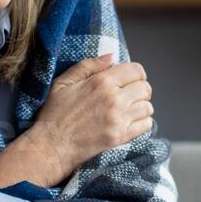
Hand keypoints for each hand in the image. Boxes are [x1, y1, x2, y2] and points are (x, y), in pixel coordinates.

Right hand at [29, 54, 153, 175]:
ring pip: (148, 107)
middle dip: (140, 89)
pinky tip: (130, 122)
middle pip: (145, 88)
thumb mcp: (64, 82)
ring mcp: (119, 119)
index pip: (136, 70)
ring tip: (130, 109)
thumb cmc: (55, 114)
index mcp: (101, 82)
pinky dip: (142, 122)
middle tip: (130, 95)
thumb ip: (88, 65)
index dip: (136, 74)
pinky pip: (146, 125)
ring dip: (141, 106)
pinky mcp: (121, 136)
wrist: (52, 144)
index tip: (130, 79)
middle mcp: (114, 99)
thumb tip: (111, 57)